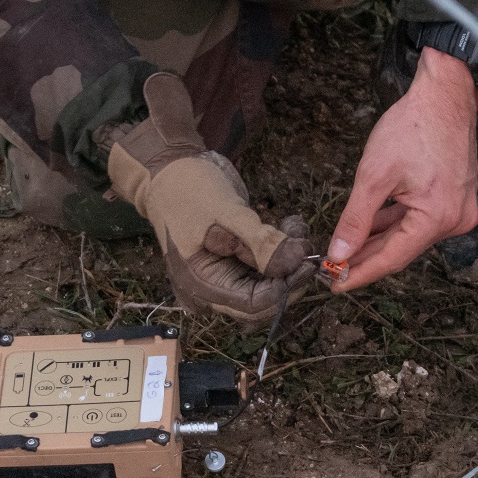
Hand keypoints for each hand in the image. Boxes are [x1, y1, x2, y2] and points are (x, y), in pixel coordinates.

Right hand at [107, 73, 315, 326]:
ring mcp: (224, 276)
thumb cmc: (189, 190)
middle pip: (264, 297)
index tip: (307, 265)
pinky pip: (264, 266)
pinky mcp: (235, 262)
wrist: (171, 172)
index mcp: (201, 285)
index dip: (284, 288)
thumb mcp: (227, 213)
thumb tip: (296, 263)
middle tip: (305, 242)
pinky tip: (287, 224)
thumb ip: (262, 241)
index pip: (253, 305)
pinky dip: (280, 248)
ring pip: (269, 281)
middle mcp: (212, 289)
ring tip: (295, 226)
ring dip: (289, 257)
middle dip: (289, 272)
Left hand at [328, 47, 477, 291]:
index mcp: (437, 218)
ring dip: (379, 241)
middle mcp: (454, 221)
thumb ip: (356, 219)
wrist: (444, 96)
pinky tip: (372, 228)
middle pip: (402, 250)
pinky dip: (396, 224)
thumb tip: (339, 253)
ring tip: (346, 251)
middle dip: (366, 258)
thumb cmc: (412, 128)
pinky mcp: (457, 200)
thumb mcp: (374, 175)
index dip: (360, 273)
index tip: (334, 284)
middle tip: (334, 269)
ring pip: (410, 236)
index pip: (392, 259)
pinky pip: (421, 222)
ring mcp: (459, 211)